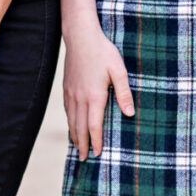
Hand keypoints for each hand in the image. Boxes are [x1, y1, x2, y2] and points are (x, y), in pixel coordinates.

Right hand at [62, 21, 132, 159]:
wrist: (80, 36)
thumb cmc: (103, 51)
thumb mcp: (118, 70)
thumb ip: (124, 92)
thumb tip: (130, 113)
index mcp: (94, 96)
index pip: (94, 125)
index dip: (96, 141)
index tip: (98, 153)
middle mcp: (80, 97)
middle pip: (80, 127)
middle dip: (82, 144)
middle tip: (84, 159)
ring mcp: (71, 92)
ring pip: (71, 119)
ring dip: (74, 135)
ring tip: (77, 147)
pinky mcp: (66, 86)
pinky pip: (67, 109)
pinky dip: (70, 121)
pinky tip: (72, 125)